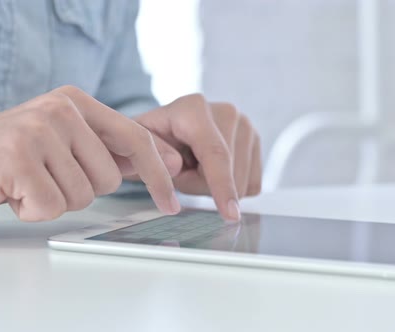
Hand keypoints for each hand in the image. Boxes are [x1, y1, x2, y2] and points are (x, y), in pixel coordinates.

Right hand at [0, 86, 178, 220]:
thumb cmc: (9, 159)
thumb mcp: (63, 144)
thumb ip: (109, 149)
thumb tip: (168, 162)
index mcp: (74, 100)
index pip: (135, 138)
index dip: (158, 173)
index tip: (172, 200)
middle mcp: (59, 109)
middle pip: (110, 178)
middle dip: (81, 190)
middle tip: (46, 177)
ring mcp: (37, 131)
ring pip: (83, 196)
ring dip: (55, 200)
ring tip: (26, 182)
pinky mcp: (17, 159)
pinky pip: (52, 207)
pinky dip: (32, 211)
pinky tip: (11, 193)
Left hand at [135, 94, 261, 221]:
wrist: (166, 131)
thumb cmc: (152, 143)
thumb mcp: (139, 150)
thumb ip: (155, 158)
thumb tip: (177, 165)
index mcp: (194, 109)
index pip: (215, 153)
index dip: (223, 186)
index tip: (230, 215)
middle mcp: (226, 111)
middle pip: (230, 172)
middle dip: (203, 186)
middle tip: (182, 172)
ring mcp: (245, 125)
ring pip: (243, 182)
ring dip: (216, 188)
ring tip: (196, 168)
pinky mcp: (255, 141)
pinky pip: (252, 184)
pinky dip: (232, 187)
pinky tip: (213, 170)